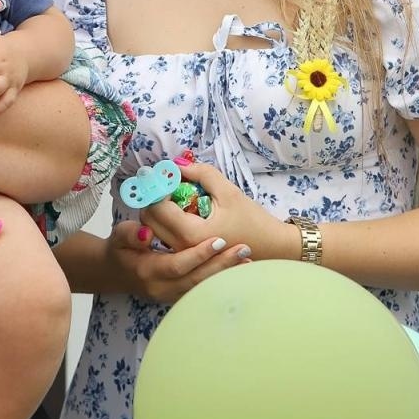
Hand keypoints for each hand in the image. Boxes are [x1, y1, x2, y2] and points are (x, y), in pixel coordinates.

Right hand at [106, 218, 251, 303]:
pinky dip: (222, 280)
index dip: (199, 254)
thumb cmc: (120, 249)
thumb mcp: (118, 236)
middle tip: (244, 249)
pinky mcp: (179, 297)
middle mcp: (162, 289)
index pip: (178, 265)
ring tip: (248, 259)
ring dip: (226, 274)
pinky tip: (239, 269)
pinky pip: (204, 290)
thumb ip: (130, 233)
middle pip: (196, 280)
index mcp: (148, 271)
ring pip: (203, 288)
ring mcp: (171, 296)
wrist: (115, 273)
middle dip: (221, 265)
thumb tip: (147, 234)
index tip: (219, 240)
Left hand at [144, 159, 294, 261]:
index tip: (170, 175)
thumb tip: (177, 163)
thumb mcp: (228, 191)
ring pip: (154, 229)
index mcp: (190, 233)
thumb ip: (201, 173)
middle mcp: (180, 248)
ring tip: (178, 197)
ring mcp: (182, 254)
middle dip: (156, 198)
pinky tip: (184, 211)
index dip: (159, 187)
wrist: (270, 247)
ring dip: (159, 209)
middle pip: (149, 220)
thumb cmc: (251, 220)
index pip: (156, 207)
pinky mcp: (186, 255)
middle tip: (172, 184)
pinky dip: (166, 221)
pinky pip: (165, 236)